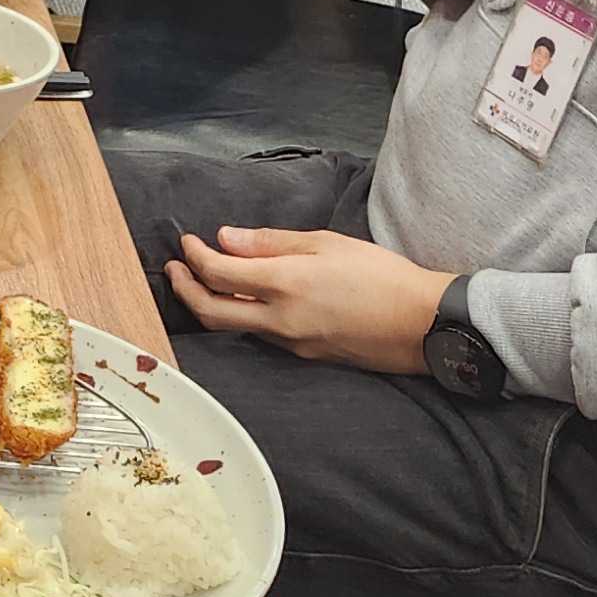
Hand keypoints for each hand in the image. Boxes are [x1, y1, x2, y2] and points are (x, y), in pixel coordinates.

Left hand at [167, 223, 451, 375]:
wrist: (422, 324)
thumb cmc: (380, 275)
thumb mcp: (326, 244)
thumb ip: (270, 243)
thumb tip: (225, 239)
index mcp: (285, 284)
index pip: (218, 274)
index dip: (194, 256)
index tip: (187, 242)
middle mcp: (281, 320)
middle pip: (212, 313)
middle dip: (185, 289)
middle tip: (174, 268)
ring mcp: (292, 344)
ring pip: (235, 328)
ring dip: (210, 305)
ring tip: (203, 280)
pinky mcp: (306, 356)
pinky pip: (262, 335)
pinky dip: (242, 316)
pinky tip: (245, 298)